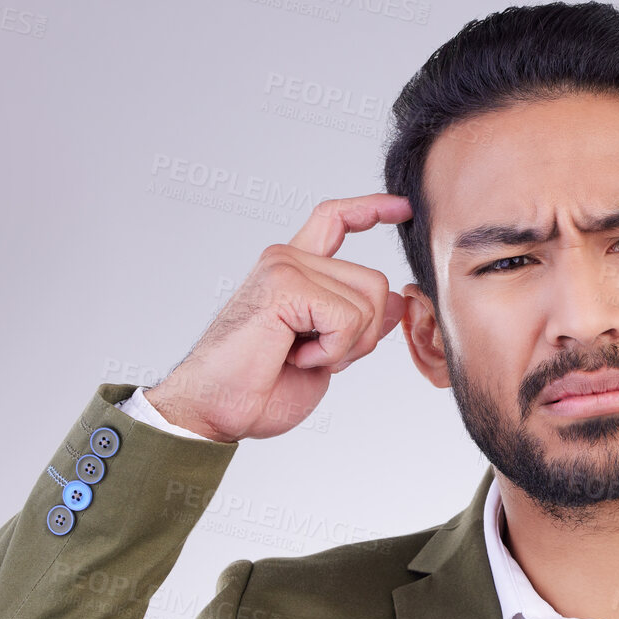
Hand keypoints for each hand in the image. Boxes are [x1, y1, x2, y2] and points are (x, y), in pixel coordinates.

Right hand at [144, 194, 411, 441]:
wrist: (216, 411)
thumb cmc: (260, 389)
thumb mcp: (326, 356)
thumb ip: (357, 325)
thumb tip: (396, 300)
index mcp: (295, 272)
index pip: (335, 221)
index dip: (371, 209)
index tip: (402, 206)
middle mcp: (288, 259)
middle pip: (376, 283)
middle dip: (364, 336)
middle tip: (315, 357)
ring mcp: (284, 266)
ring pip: (369, 301)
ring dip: (346, 346)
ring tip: (299, 357)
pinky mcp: (284, 283)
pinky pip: (348, 318)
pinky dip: (332, 351)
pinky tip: (294, 357)